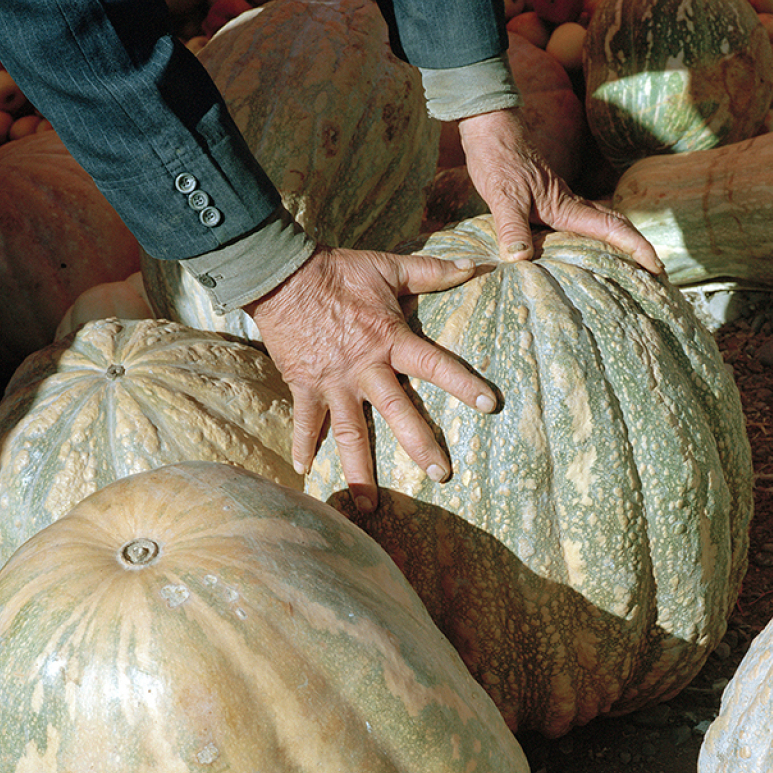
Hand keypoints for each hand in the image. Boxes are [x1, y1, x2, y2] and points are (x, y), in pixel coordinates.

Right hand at [248, 246, 496, 512]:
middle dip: (421, 446)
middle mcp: (365, 369)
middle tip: (441, 476)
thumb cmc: (338, 271)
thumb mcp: (389, 267)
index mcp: (390, 341)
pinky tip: (304, 473)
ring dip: (360, 471)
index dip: (464, 384)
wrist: (282, 274)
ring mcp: (334, 383)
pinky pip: (307, 423)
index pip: (435, 366)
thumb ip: (433, 272)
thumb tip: (476, 266)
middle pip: (399, 414)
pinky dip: (304, 446)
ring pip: (351, 434)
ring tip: (370, 506)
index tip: (490, 406)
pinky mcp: (305, 386)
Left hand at [457, 106, 662, 273]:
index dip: (637, 247)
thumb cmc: (500, 159)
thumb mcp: (503, 196)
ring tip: (631, 268)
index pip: (612, 228)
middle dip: (638, 248)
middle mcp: (570, 205)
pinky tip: (586, 250)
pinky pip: (580, 224)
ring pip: (600, 224)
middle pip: (616, 226)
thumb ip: (512, 227)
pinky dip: (593, 239)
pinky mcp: (549, 202)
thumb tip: (519, 259)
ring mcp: (561, 202)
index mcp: (566, 206)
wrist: (492, 130)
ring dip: (619, 244)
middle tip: (657, 273)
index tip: (657, 266)